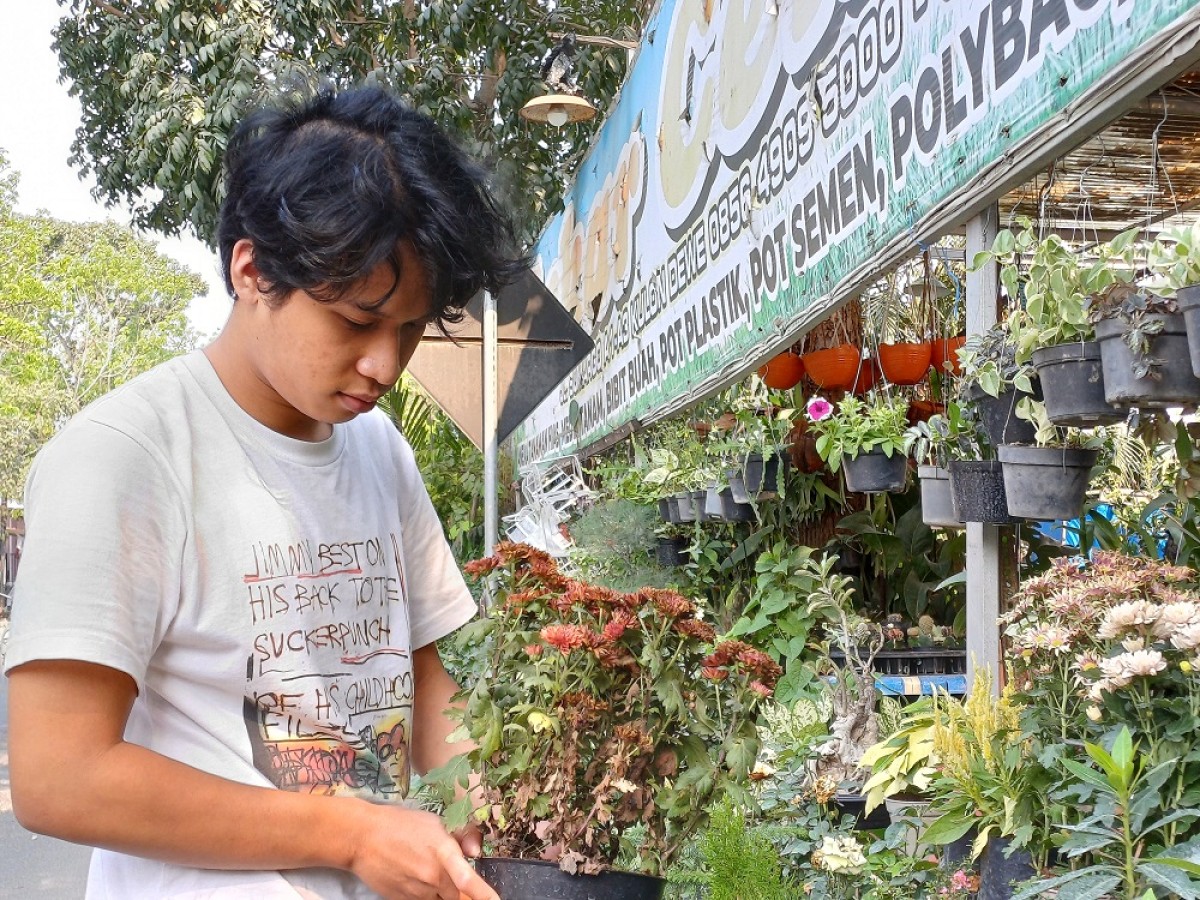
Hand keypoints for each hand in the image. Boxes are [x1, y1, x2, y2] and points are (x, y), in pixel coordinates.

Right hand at [344, 803, 498, 899]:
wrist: (363, 838)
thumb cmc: (401, 825)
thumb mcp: (435, 823)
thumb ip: (459, 838)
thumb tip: (474, 852)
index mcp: (443, 853)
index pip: (468, 880)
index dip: (484, 894)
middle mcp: (432, 878)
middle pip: (457, 897)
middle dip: (460, 891)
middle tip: (446, 872)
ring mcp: (417, 893)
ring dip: (440, 891)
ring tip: (424, 869)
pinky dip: (424, 894)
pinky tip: (412, 875)